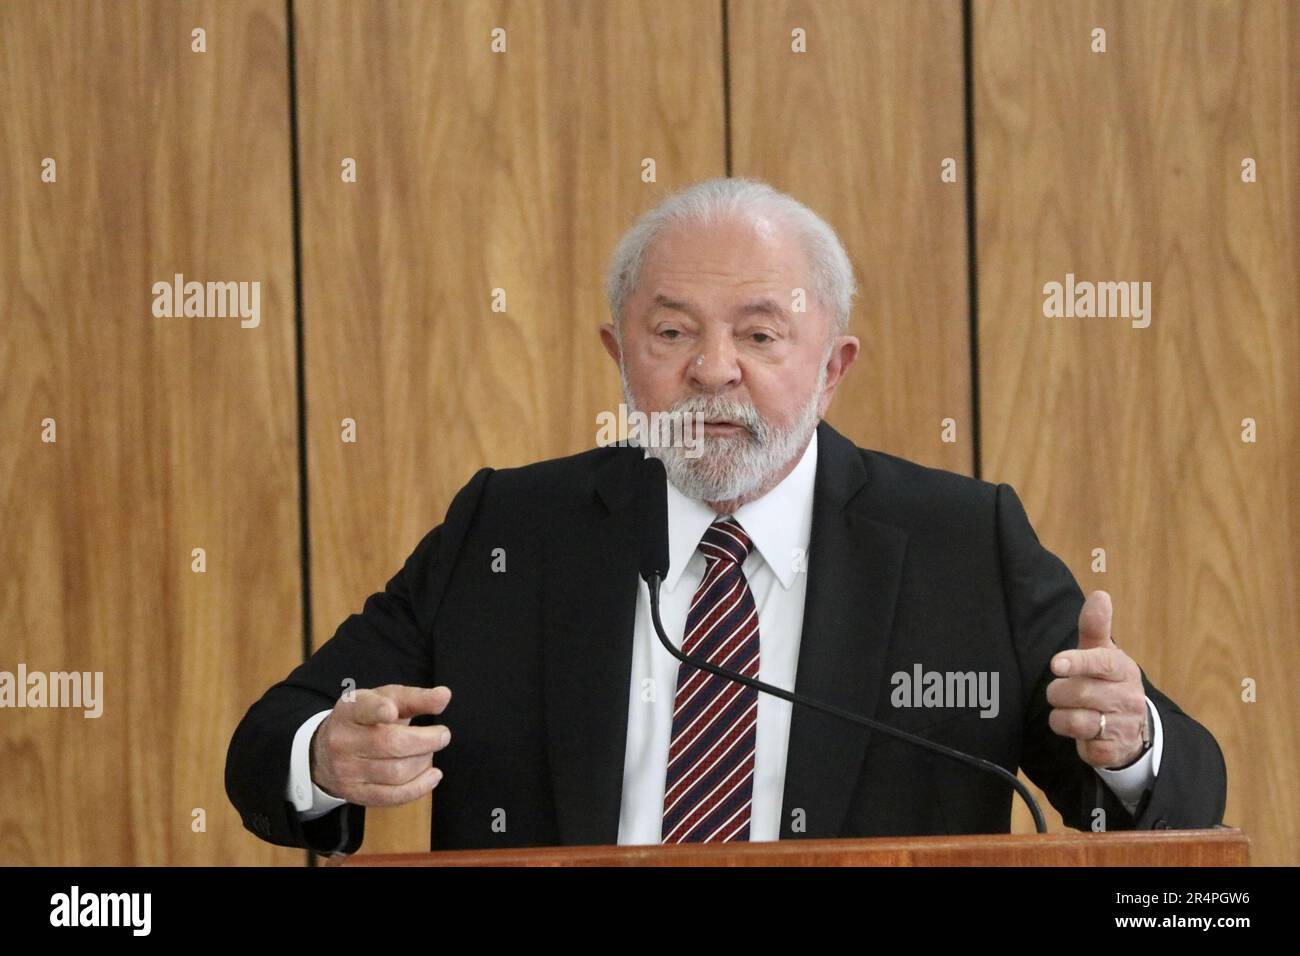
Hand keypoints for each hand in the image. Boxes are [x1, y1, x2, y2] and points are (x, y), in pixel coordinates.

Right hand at [310, 684, 451, 806]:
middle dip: (425, 741)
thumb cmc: (367, 719)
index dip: (378, 710)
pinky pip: (392, 796)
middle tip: (443, 735)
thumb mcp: (386, 700)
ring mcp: (347, 770)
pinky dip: (419, 788)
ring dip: (423, 762)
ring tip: (429, 753)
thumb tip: (444, 696)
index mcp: (350, 710)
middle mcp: (343, 740)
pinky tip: (433, 776)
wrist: (327, 751)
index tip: (392, 710)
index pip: (363, 709)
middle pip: (389, 744)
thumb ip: (415, 698)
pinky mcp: (355, 793)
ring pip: (395, 772)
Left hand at [1047, 591, 1147, 769]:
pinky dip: (1075, 741)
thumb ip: (1095, 627)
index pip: (1101, 663)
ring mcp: (1123, 726)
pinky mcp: (1114, 751)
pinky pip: (1083, 748)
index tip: (1056, 663)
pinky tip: (1083, 734)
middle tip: (1060, 692)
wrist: (1132, 728)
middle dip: (1058, 692)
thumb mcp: (1101, 655)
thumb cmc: (1107, 683)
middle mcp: (1128, 698)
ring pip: (1075, 721)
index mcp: (1122, 670)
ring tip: (1069, 712)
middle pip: (1078, 692)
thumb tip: (1100, 594)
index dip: (1077, 662)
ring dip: (1060, 718)